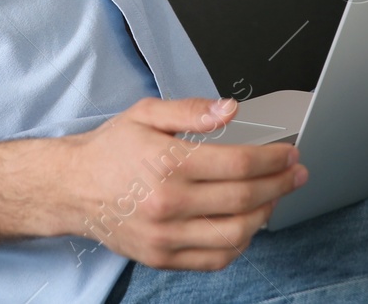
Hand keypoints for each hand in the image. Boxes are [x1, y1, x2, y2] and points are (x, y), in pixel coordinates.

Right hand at [49, 96, 307, 270]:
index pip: (238, 165)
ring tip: (274, 197)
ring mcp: (166, 235)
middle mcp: (168, 203)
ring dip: (265, 215)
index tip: (288, 155)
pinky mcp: (162, 257)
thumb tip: (230, 109)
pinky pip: (215, 258)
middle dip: (280, 185)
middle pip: (243, 199)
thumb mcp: (146, 113)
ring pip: (235, 234)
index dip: (272, 160)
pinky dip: (240, 244)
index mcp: (168, 163)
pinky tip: (247, 224)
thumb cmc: (110, 150)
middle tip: (295, 174)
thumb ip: (191, 110)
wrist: (72, 187)